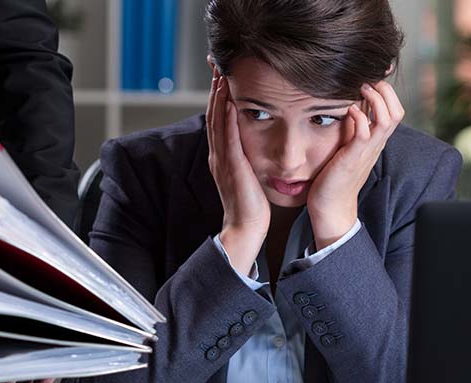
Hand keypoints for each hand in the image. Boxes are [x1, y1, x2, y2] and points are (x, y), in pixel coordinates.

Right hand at [206, 67, 269, 274]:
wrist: (246, 229)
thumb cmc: (252, 208)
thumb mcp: (248, 177)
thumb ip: (247, 158)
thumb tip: (256, 145)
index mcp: (222, 157)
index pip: (219, 120)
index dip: (218, 97)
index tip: (222, 76)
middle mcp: (219, 156)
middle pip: (214, 115)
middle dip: (215, 90)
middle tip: (217, 66)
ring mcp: (223, 161)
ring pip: (218, 122)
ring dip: (219, 97)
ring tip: (222, 76)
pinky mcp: (232, 167)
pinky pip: (228, 138)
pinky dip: (228, 118)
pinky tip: (231, 102)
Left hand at [307, 81, 404, 248]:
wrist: (331, 207)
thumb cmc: (334, 177)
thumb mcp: (345, 148)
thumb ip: (350, 129)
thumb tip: (348, 107)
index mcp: (375, 141)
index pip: (393, 110)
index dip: (387, 92)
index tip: (371, 78)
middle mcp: (376, 144)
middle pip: (397, 111)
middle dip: (386, 91)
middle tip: (367, 80)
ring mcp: (367, 151)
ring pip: (388, 118)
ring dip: (376, 99)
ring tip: (361, 89)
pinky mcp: (354, 158)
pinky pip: (366, 132)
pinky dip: (360, 117)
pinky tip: (349, 110)